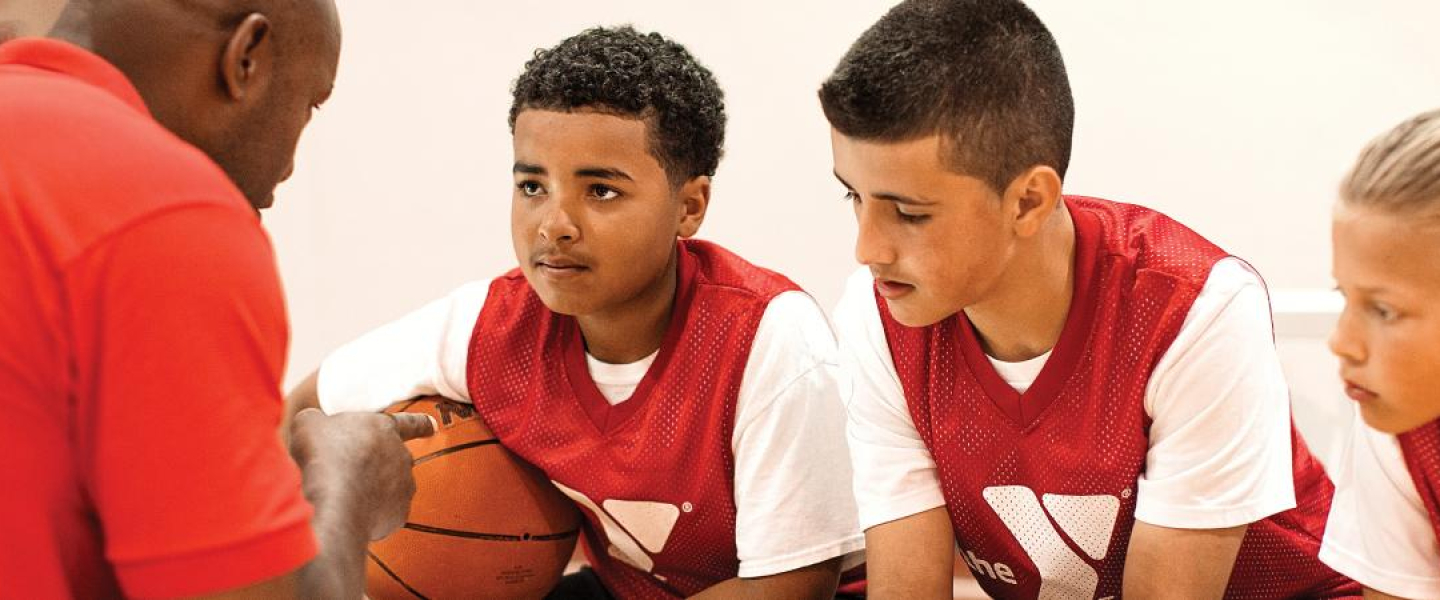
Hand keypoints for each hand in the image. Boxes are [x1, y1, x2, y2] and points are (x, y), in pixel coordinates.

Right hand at [287, 408, 434, 540]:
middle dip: (376, 465)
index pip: (409, 423)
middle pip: (393, 459)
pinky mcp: (399, 515)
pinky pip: (384, 514)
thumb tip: (317, 428)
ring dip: (372, 491)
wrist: (334, 500)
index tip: (432, 426)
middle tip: (348, 472)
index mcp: (384, 428)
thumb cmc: (323, 455)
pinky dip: (369, 515)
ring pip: (390, 489)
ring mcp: (404, 487)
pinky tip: (348, 514)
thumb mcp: (310, 423)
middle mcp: (402, 456)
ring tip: (343, 496)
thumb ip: (319, 422)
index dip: (420, 424)